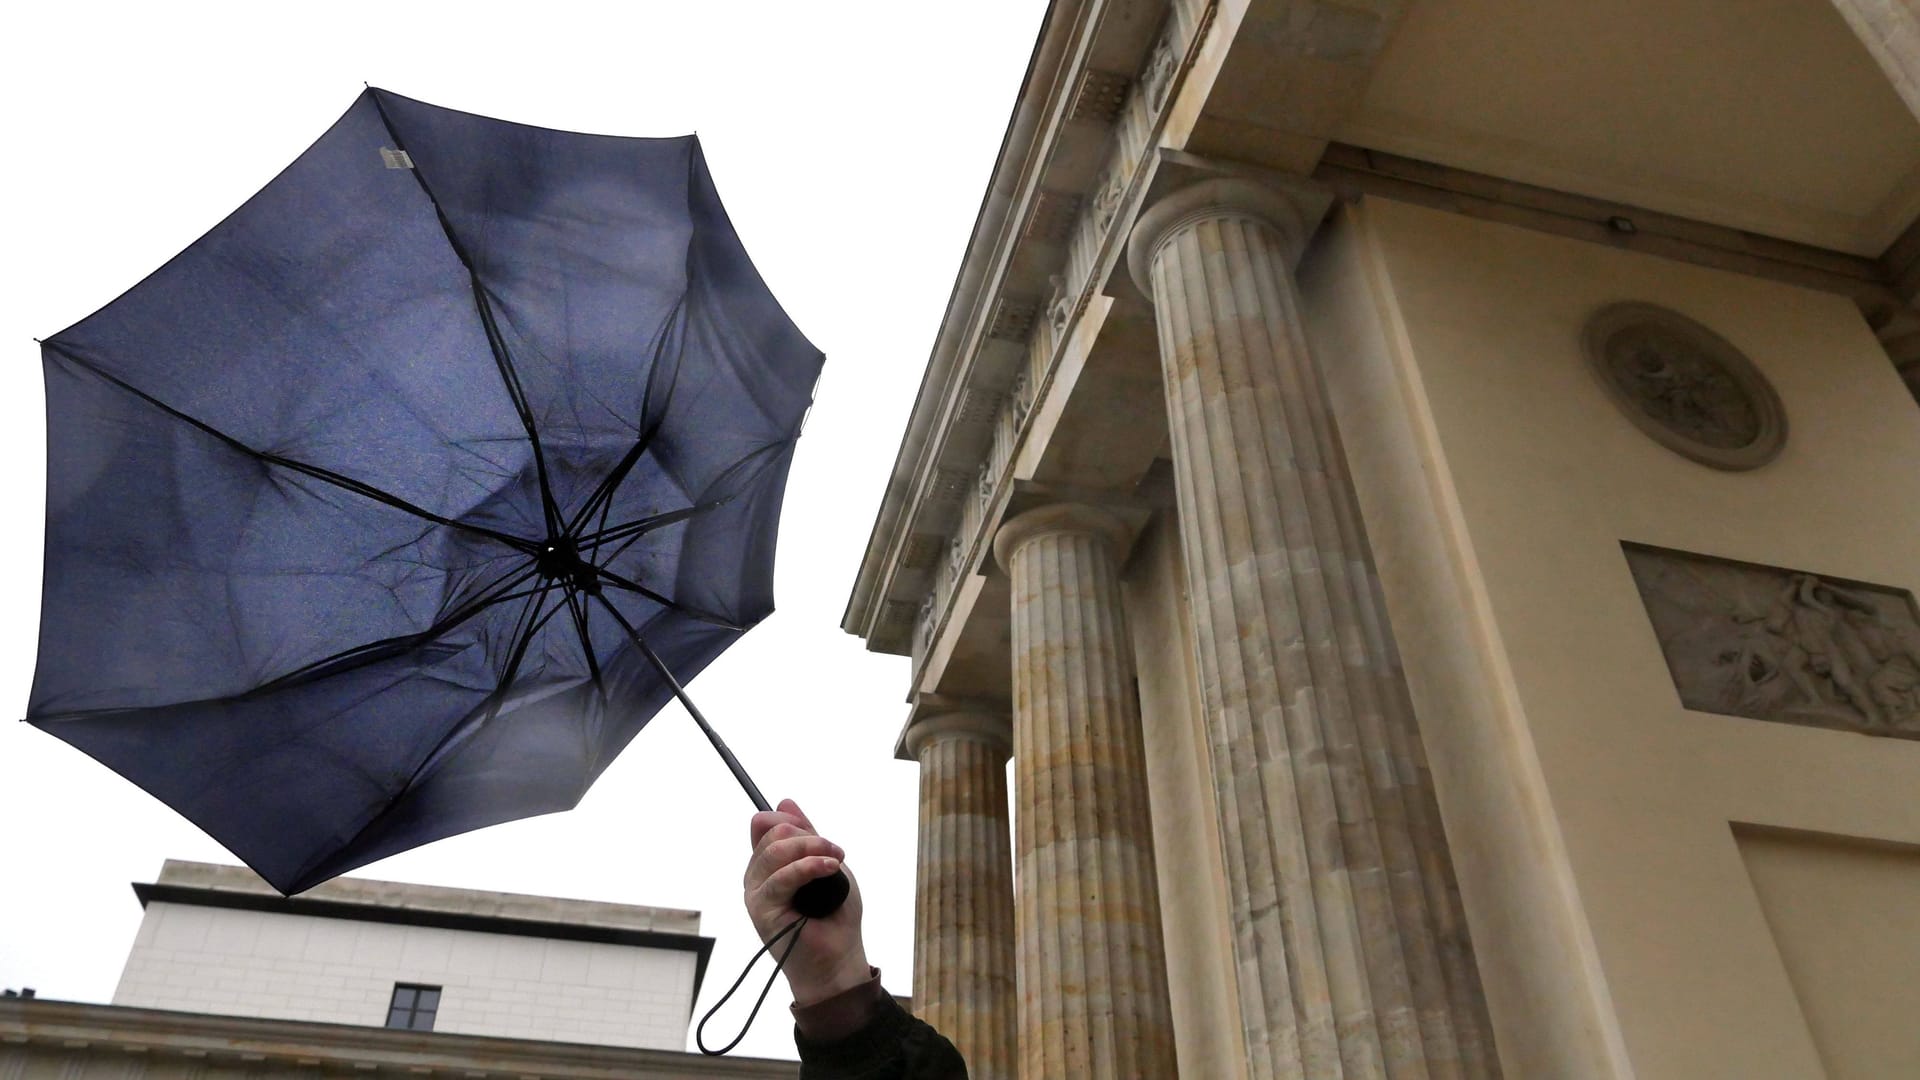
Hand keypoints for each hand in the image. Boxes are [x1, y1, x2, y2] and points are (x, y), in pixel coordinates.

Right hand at [744, 798, 869, 1006]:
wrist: (839, 959)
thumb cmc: (835, 917)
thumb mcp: (826, 864)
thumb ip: (806, 835)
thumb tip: (784, 801)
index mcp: (769, 865)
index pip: (767, 824)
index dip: (792, 821)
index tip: (822, 837)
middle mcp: (757, 877)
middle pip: (772, 832)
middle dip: (809, 835)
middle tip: (836, 851)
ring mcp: (757, 893)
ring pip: (775, 849)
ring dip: (812, 848)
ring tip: (835, 862)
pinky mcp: (761, 911)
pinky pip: (781, 877)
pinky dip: (809, 867)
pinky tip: (829, 868)